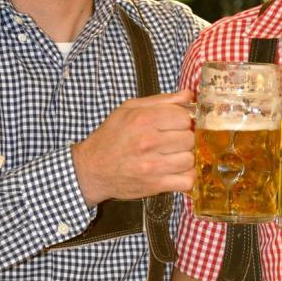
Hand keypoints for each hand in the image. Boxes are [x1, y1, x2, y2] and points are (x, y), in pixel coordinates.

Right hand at [71, 90, 194, 205]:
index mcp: (143, 119)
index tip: (174, 125)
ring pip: (190, 159)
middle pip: (189, 138)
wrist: (91, 169)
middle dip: (183, 139)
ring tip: (173, 156)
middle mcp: (148, 142)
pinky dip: (186, 177)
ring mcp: (152, 166)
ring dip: (184, 158)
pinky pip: (187, 181)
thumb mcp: (128, 109)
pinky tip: (176, 172)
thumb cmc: (110, 137)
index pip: (183, 117)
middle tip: (172, 141)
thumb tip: (188, 95)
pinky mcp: (155, 185)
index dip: (181, 120)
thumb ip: (161, 100)